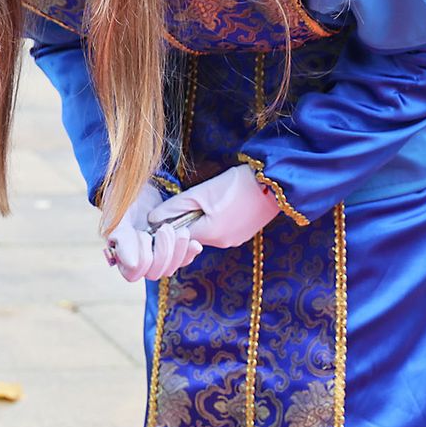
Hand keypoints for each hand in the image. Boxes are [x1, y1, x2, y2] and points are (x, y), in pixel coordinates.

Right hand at [107, 185, 202, 282]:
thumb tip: (132, 264)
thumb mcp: (122, 218)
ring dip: (177, 250)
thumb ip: (123, 240)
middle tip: (164, 228)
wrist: (143, 189)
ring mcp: (157, 257)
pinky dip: (189, 251)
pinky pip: (184, 260)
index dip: (142, 257)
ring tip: (177, 229)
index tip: (143, 234)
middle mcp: (139, 262)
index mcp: (121, 257)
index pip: (133, 273)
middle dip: (162, 251)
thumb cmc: (127, 202)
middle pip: (154, 273)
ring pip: (170, 269)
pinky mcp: (174, 251)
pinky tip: (194, 242)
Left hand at [149, 164, 278, 249]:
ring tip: (213, 201)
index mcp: (208, 234)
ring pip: (207, 235)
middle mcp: (221, 243)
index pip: (177, 238)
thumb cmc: (235, 184)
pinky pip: (221, 232)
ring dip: (203, 221)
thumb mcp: (199, 193)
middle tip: (195, 202)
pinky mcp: (243, 236)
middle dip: (188, 222)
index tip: (170, 213)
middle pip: (192, 237)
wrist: (273, 182)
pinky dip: (218, 221)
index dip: (171, 226)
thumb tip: (152, 220)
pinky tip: (225, 205)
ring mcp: (234, 241)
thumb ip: (173, 208)